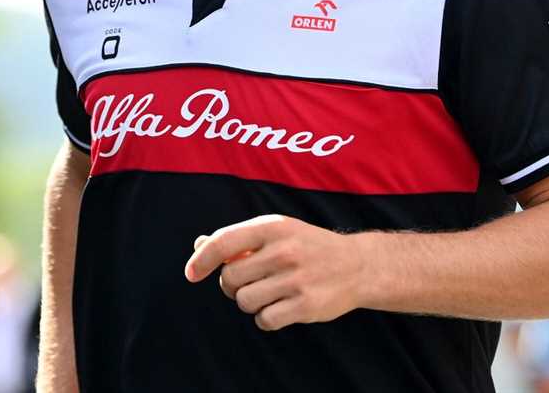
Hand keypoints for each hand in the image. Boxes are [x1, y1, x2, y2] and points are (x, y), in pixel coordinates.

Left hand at [184, 214, 367, 330]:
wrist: (357, 265)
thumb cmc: (308, 246)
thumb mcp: (277, 231)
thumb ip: (239, 238)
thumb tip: (198, 245)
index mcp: (273, 227)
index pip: (224, 242)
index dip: (201, 260)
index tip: (191, 273)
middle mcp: (284, 251)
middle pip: (230, 277)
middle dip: (233, 284)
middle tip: (251, 280)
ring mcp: (296, 279)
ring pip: (245, 301)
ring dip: (250, 302)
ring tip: (269, 293)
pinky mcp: (306, 305)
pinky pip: (264, 321)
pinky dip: (266, 318)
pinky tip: (281, 307)